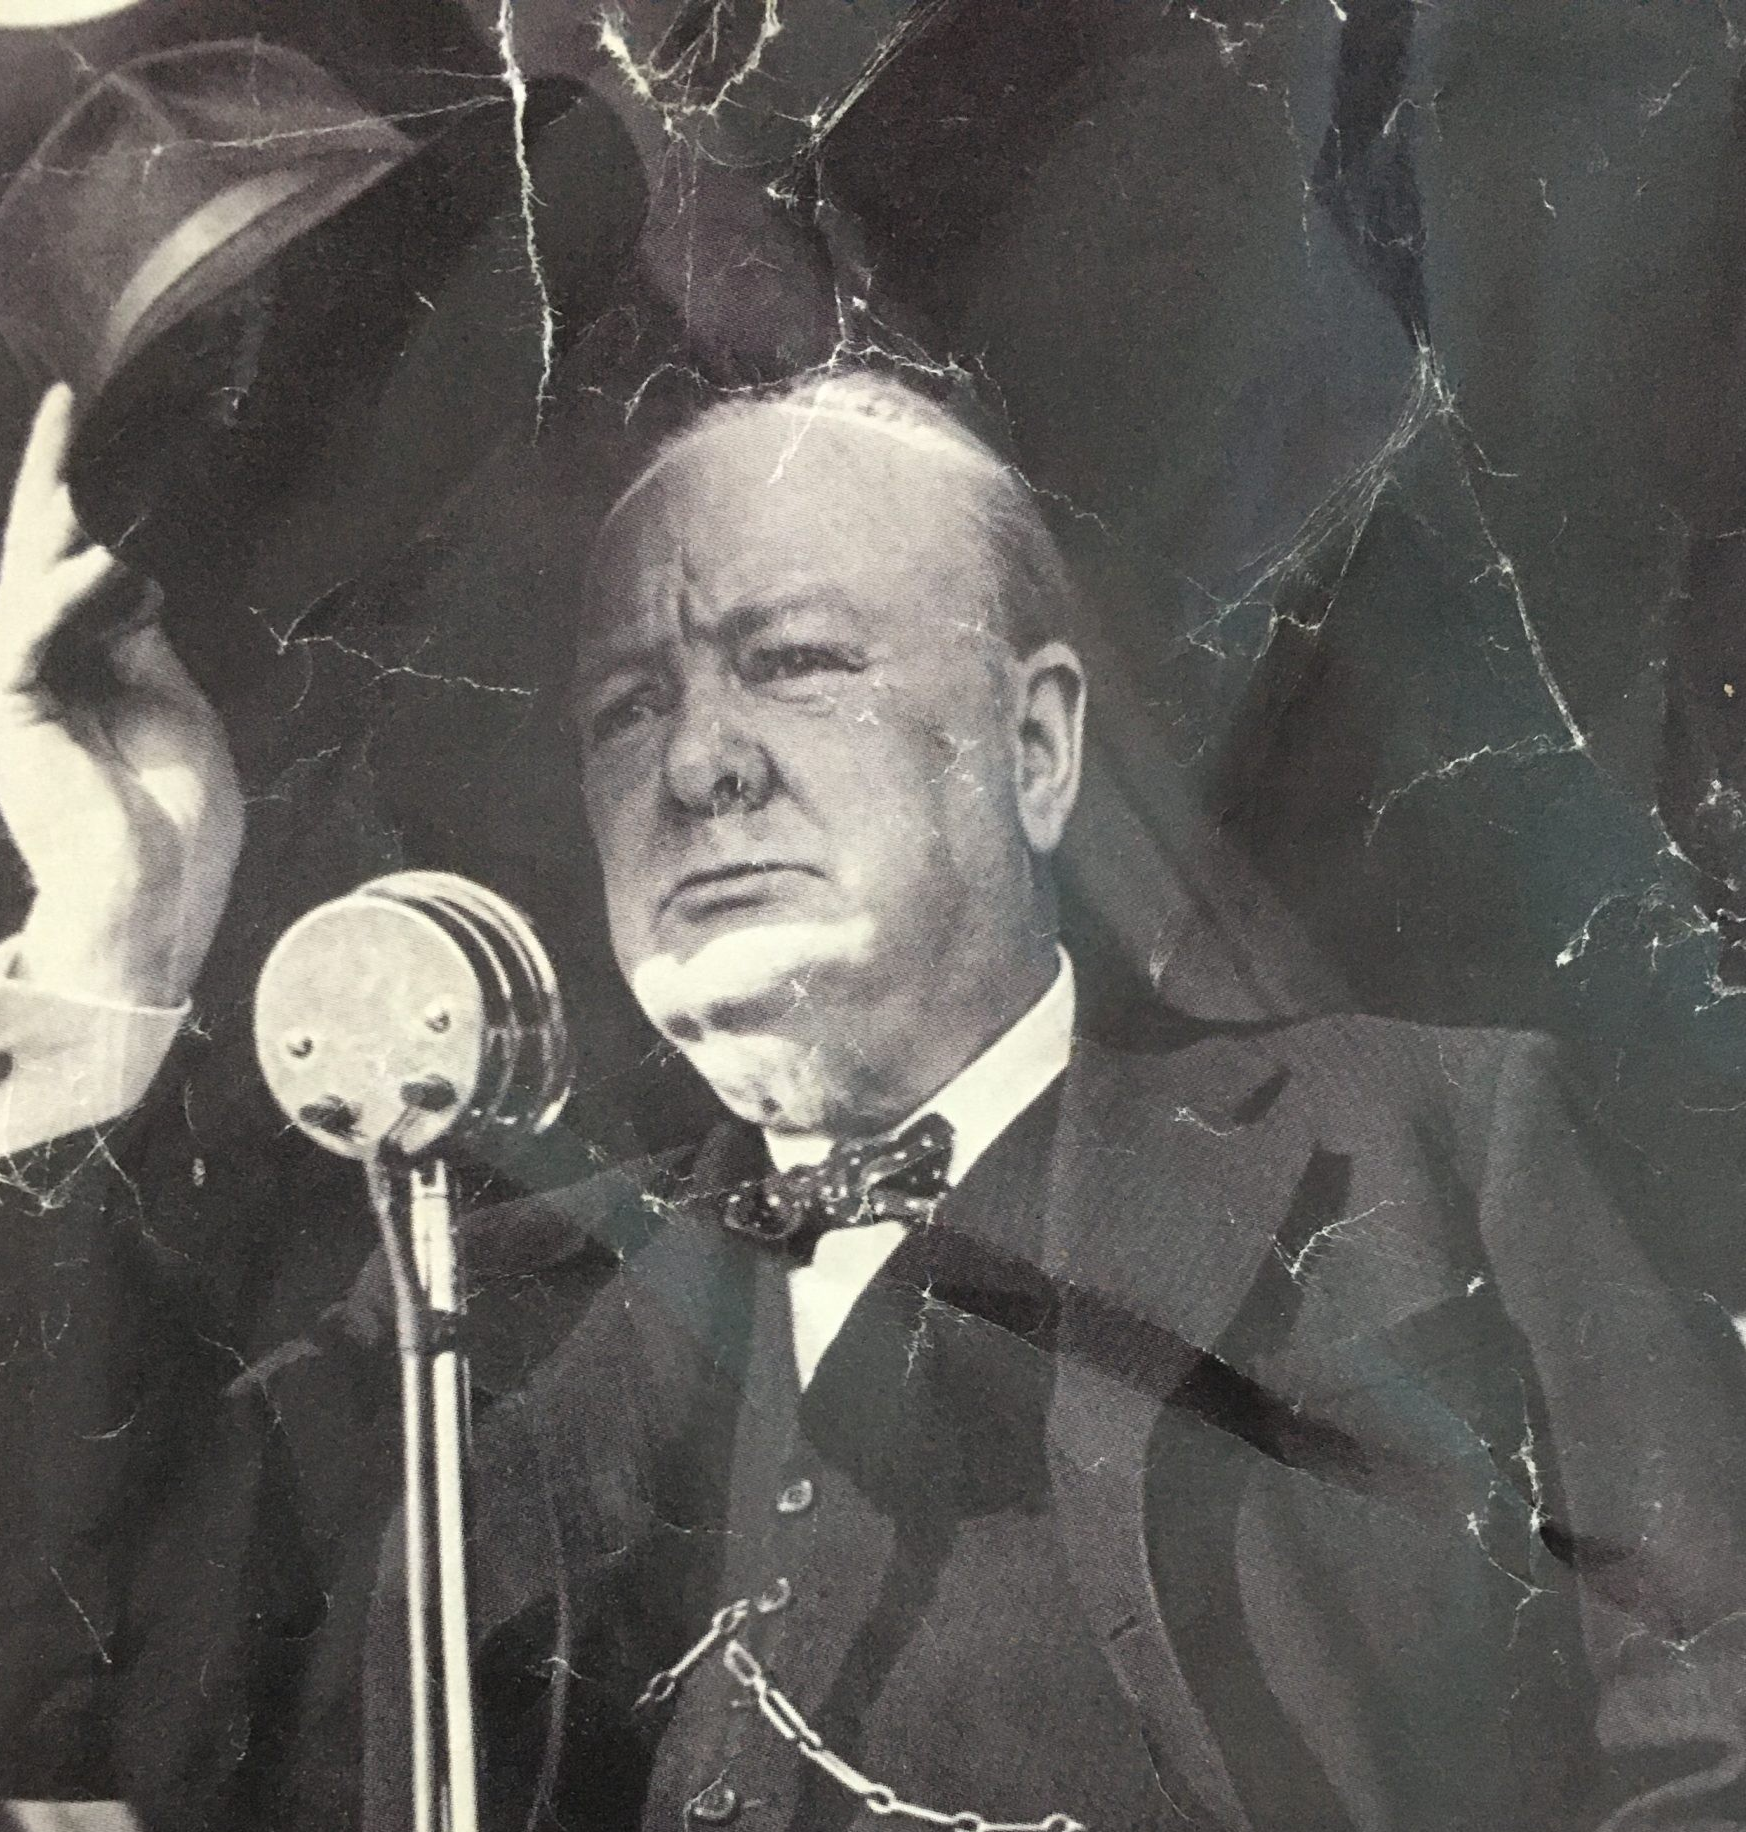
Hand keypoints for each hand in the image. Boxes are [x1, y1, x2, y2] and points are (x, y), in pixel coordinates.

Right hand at [0, 384, 241, 1005]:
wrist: (157, 891)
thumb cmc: (177, 816)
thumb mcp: (174, 701)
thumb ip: (142, 633)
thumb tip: (130, 568)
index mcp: (83, 666)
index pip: (78, 567)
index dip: (85, 505)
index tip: (96, 435)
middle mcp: (40, 667)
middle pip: (39, 555)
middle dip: (54, 480)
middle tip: (70, 406)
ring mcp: (19, 684)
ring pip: (33, 580)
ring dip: (78, 540)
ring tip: (114, 512)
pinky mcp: (10, 705)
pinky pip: (32, 630)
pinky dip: (73, 597)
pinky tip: (113, 572)